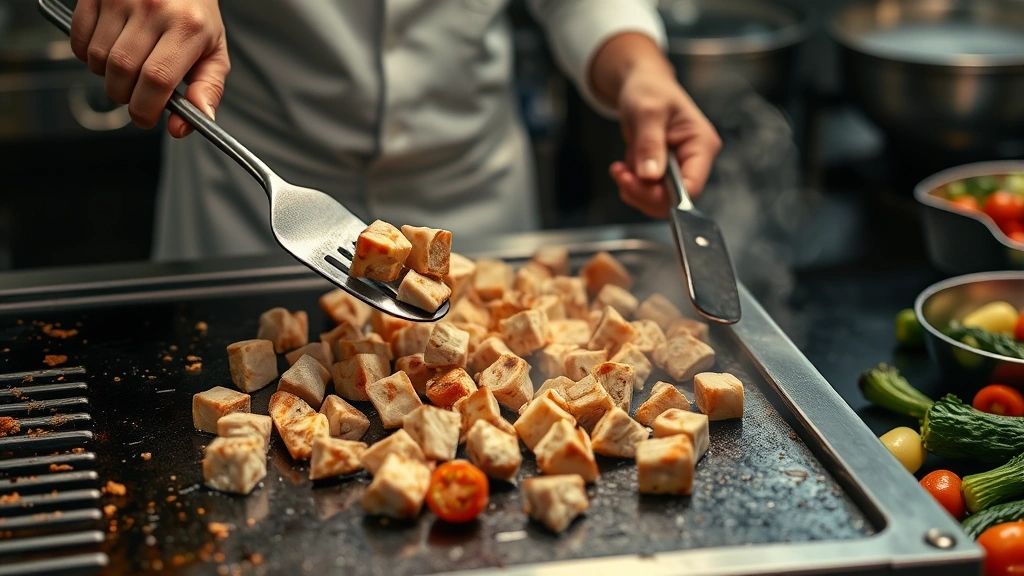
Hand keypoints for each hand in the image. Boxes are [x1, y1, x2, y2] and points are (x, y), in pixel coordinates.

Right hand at [70, 0, 229, 137]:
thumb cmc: (195, 16)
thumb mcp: (213, 52)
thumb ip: (207, 90)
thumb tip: (183, 126)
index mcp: (188, 27)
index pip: (157, 79)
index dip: (145, 108)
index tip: (145, 118)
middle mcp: (155, 9)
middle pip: (123, 71)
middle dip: (125, 96)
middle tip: (135, 94)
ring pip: (98, 58)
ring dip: (107, 76)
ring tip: (125, 69)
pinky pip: (79, 39)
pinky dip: (87, 55)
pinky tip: (108, 50)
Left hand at [591, 34, 720, 217]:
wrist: (639, 84)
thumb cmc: (649, 88)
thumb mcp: (647, 111)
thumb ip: (650, 143)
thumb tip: (651, 176)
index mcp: (702, 145)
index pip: (691, 187)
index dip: (663, 194)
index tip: (636, 182)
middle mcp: (694, 160)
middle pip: (674, 199)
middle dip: (643, 192)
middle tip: (622, 175)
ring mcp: (678, 168)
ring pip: (658, 199)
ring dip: (634, 189)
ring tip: (620, 167)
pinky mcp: (663, 173)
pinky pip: (647, 192)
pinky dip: (631, 185)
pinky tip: (623, 168)